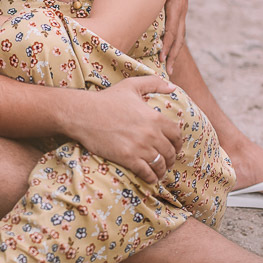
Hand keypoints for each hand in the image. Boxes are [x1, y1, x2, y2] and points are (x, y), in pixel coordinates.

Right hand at [67, 76, 181, 184]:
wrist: (84, 114)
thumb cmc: (106, 99)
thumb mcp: (131, 85)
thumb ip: (154, 83)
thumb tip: (173, 87)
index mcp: (155, 117)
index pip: (176, 135)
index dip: (178, 143)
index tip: (175, 147)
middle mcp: (151, 134)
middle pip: (169, 151)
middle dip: (171, 159)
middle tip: (168, 162)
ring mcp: (140, 147)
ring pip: (160, 164)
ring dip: (162, 170)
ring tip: (160, 172)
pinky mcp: (128, 158)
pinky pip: (147, 173)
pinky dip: (151, 178)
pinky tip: (151, 179)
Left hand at [160, 0, 189, 75]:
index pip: (174, 26)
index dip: (168, 43)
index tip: (162, 57)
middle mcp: (181, 6)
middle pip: (179, 35)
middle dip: (172, 53)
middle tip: (167, 70)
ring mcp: (181, 7)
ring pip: (179, 33)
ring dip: (174, 51)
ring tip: (169, 67)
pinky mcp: (178, 8)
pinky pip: (176, 28)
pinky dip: (173, 41)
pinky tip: (168, 52)